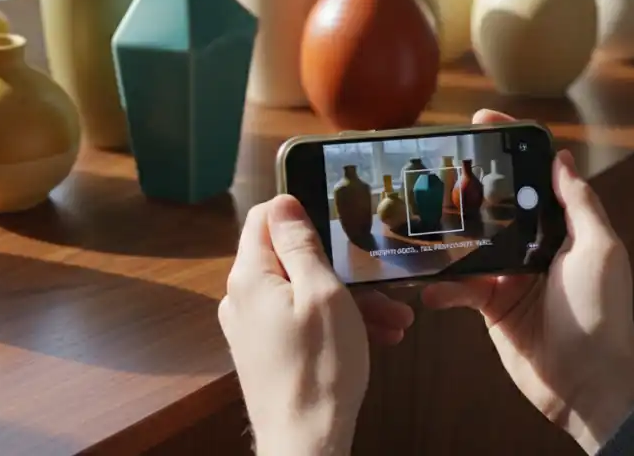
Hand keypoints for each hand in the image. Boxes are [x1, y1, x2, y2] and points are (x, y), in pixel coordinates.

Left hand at [220, 195, 413, 454]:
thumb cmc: (319, 370)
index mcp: (249, 276)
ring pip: (301, 294)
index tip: (340, 227)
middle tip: (384, 288)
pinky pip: (300, 322)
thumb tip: (283, 202)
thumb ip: (300, 244)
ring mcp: (251, 327)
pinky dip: (335, 324)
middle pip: (290, 260)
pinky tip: (375, 339)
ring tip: (392, 321)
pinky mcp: (265, 352)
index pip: (264, 217)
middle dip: (341, 269)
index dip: (302, 214)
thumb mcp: (323, 293)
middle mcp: (241, 298)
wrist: (305, 445)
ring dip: (348, 301)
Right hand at [421, 109, 633, 453]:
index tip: (480, 121)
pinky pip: (460, 287)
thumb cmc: (601, 313)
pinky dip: (443, 286)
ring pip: (471, 243)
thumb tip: (562, 158)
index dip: (510, 146)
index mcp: (562, 228)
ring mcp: (510, 276)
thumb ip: (578, 204)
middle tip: (435, 166)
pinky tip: (429, 285)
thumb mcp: (600, 248)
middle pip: (496, 204)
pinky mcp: (491, 306)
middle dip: (467, 185)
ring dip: (447, 236)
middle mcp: (534, 246)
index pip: (534, 177)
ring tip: (419, 222)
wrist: (588, 382)